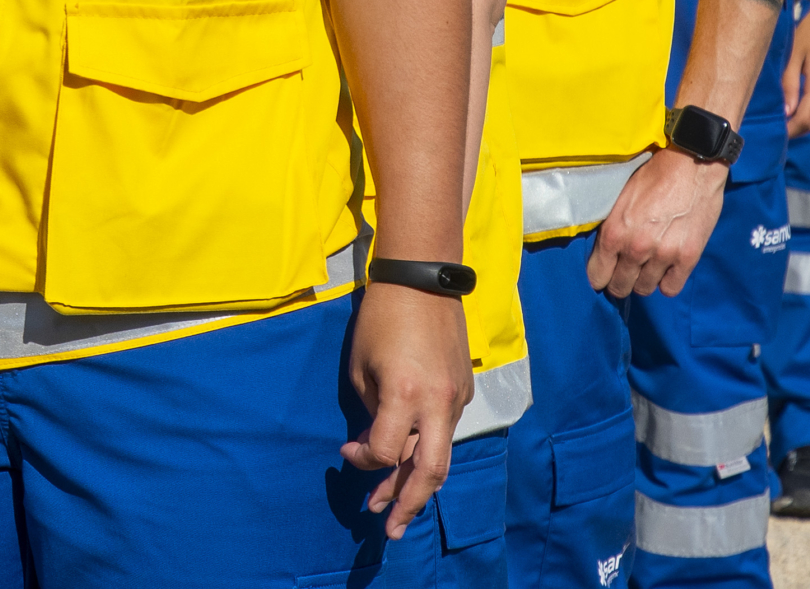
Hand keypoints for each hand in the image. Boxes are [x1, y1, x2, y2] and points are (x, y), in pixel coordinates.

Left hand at [342, 282, 469, 537]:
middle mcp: (437, 403)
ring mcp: (456, 398)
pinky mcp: (463, 391)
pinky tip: (407, 459)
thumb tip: (377, 444)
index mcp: (406, 395)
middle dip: (409, 505)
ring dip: (416, 482)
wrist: (423, 279)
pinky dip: (426, 449)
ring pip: (440, 454)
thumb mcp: (361, 366)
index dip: (364, 461)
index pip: (387, 451)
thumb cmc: (382, 317)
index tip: (346, 454)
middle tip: (390, 530)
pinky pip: (444, 430)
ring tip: (393, 506)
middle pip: (430, 472)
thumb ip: (371, 411)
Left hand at [588, 148, 725, 296]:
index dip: (599, 278)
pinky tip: (666, 272)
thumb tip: (604, 249)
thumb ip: (612, 226)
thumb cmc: (653, 175)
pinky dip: (667, 283)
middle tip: (624, 276)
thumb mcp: (620, 198)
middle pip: (621, 286)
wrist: (691, 166)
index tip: (603, 277)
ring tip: (645, 271)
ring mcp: (663, 255)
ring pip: (645, 289)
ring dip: (643, 282)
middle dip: (619, 283)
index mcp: (614, 232)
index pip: (597, 274)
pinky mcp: (688, 257)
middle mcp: (636, 248)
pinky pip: (671, 288)